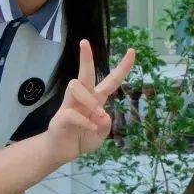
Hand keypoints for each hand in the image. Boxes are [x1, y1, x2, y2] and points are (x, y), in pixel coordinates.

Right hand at [48, 40, 135, 156]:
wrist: (62, 151)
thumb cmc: (82, 138)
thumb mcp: (100, 135)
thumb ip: (105, 125)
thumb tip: (102, 115)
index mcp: (96, 99)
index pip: (111, 80)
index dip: (122, 67)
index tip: (132, 51)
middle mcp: (82, 98)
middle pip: (85, 74)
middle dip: (86, 58)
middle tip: (84, 42)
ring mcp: (70, 105)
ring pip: (76, 87)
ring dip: (90, 100)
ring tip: (98, 114)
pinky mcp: (61, 117)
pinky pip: (72, 113)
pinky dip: (85, 121)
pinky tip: (91, 128)